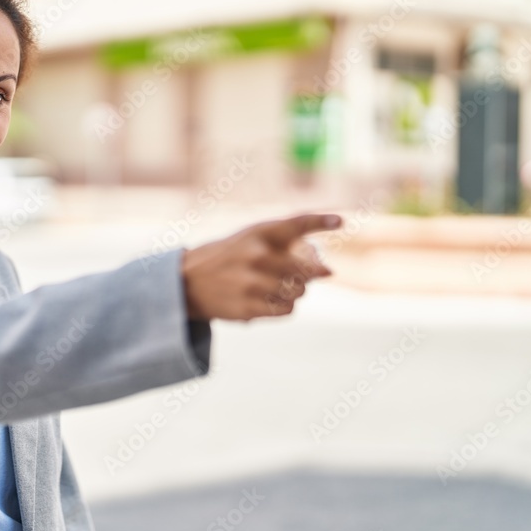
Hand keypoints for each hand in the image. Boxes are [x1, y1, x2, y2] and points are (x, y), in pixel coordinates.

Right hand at [180, 214, 341, 321]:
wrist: (188, 282)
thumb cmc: (230, 257)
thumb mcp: (251, 239)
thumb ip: (287, 246)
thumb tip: (329, 272)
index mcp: (258, 232)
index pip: (296, 223)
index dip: (321, 220)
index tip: (342, 220)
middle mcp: (255, 255)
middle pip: (306, 271)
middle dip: (307, 277)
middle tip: (291, 276)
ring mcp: (251, 283)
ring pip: (298, 293)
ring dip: (295, 293)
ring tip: (273, 288)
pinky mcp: (248, 307)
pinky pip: (287, 310)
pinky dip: (285, 307)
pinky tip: (269, 300)